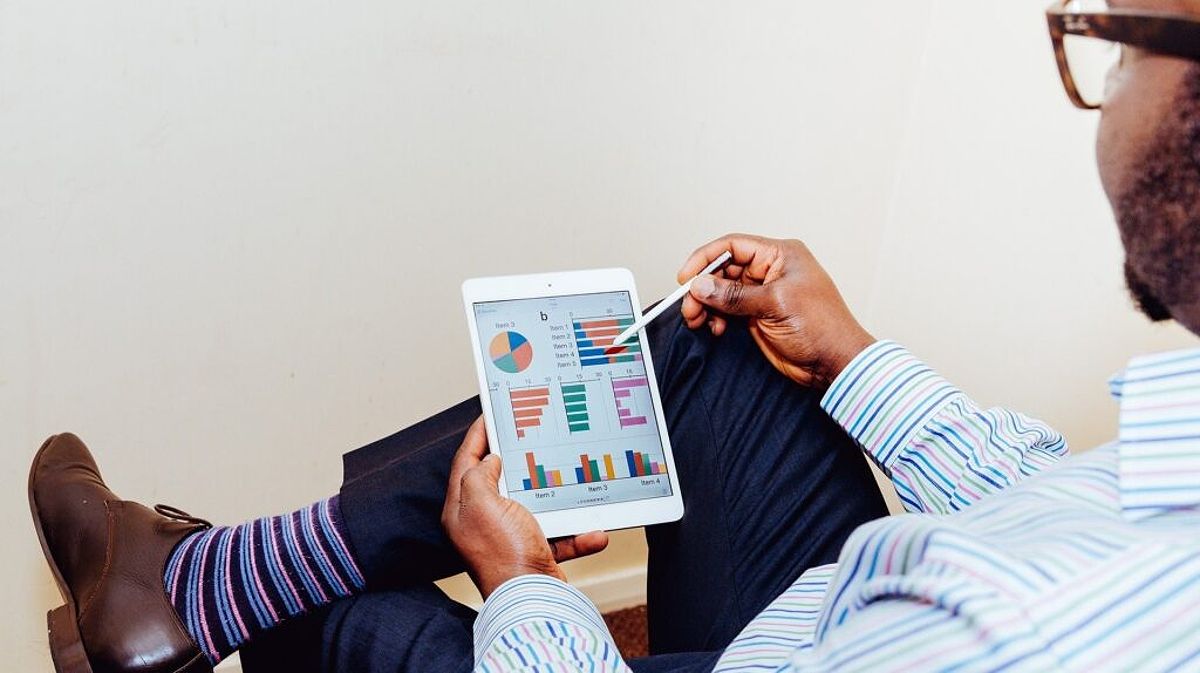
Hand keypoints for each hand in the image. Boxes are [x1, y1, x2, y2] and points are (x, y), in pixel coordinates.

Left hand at [441, 418, 609, 597]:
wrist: (532, 601)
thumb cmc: (503, 554)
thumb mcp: (482, 503)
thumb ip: (480, 475)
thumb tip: (490, 461)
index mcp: (462, 509)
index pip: (465, 462)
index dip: (478, 436)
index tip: (489, 414)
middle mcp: (482, 523)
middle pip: (499, 480)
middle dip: (518, 459)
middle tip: (530, 435)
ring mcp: (509, 538)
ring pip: (534, 505)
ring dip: (557, 498)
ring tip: (569, 478)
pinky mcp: (534, 553)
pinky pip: (559, 535)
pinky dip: (577, 534)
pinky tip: (593, 531)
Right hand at [678, 233, 875, 386]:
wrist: (834, 362)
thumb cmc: (822, 327)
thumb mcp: (775, 304)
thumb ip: (734, 295)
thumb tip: (701, 286)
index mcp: (780, 255)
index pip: (733, 246)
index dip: (706, 259)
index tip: (686, 278)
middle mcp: (770, 270)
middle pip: (723, 269)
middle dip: (703, 287)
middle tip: (689, 306)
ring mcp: (763, 293)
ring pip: (722, 291)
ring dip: (706, 305)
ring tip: (697, 320)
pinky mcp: (757, 315)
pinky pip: (727, 310)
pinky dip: (716, 317)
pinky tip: (715, 328)